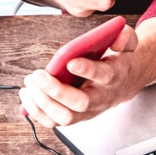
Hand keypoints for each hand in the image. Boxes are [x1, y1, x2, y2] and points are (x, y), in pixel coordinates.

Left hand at [18, 24, 141, 126]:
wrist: (124, 84)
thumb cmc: (119, 63)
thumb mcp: (128, 45)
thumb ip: (125, 38)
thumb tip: (119, 33)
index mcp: (113, 77)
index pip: (102, 76)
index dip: (86, 69)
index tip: (70, 62)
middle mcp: (100, 98)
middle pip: (80, 103)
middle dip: (56, 91)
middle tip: (40, 76)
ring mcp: (86, 111)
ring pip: (64, 117)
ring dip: (43, 102)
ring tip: (31, 82)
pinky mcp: (73, 116)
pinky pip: (53, 122)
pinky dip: (36, 110)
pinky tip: (27, 94)